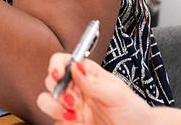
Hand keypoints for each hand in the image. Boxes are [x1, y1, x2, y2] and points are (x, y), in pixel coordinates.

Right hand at [36, 52, 151, 123]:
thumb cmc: (134, 112)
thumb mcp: (118, 94)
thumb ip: (94, 82)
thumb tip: (74, 67)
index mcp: (86, 74)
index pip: (63, 62)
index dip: (56, 65)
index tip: (58, 73)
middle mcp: (75, 89)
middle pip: (50, 81)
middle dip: (57, 89)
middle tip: (73, 99)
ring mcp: (71, 107)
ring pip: (46, 101)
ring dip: (54, 107)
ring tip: (72, 114)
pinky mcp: (69, 123)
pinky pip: (54, 121)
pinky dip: (61, 121)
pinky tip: (76, 123)